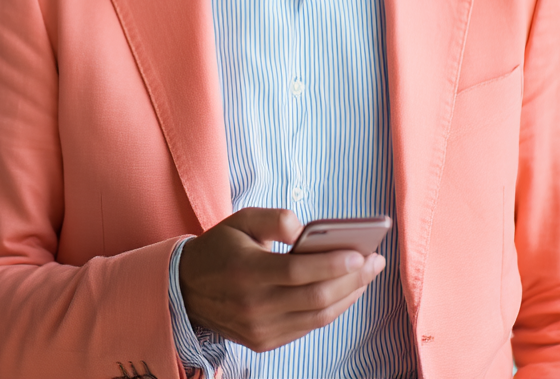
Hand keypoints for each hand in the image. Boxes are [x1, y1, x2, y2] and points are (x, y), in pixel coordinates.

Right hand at [178, 208, 386, 351]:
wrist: (185, 289)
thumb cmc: (219, 249)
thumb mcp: (240, 220)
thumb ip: (275, 218)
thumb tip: (306, 231)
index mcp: (246, 272)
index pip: (300, 271)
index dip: (334, 263)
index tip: (362, 252)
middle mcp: (253, 306)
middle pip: (316, 296)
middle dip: (353, 279)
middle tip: (375, 261)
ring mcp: (259, 328)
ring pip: (318, 316)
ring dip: (348, 296)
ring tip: (366, 276)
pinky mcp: (264, 341)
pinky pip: (307, 327)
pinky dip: (331, 310)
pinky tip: (344, 292)